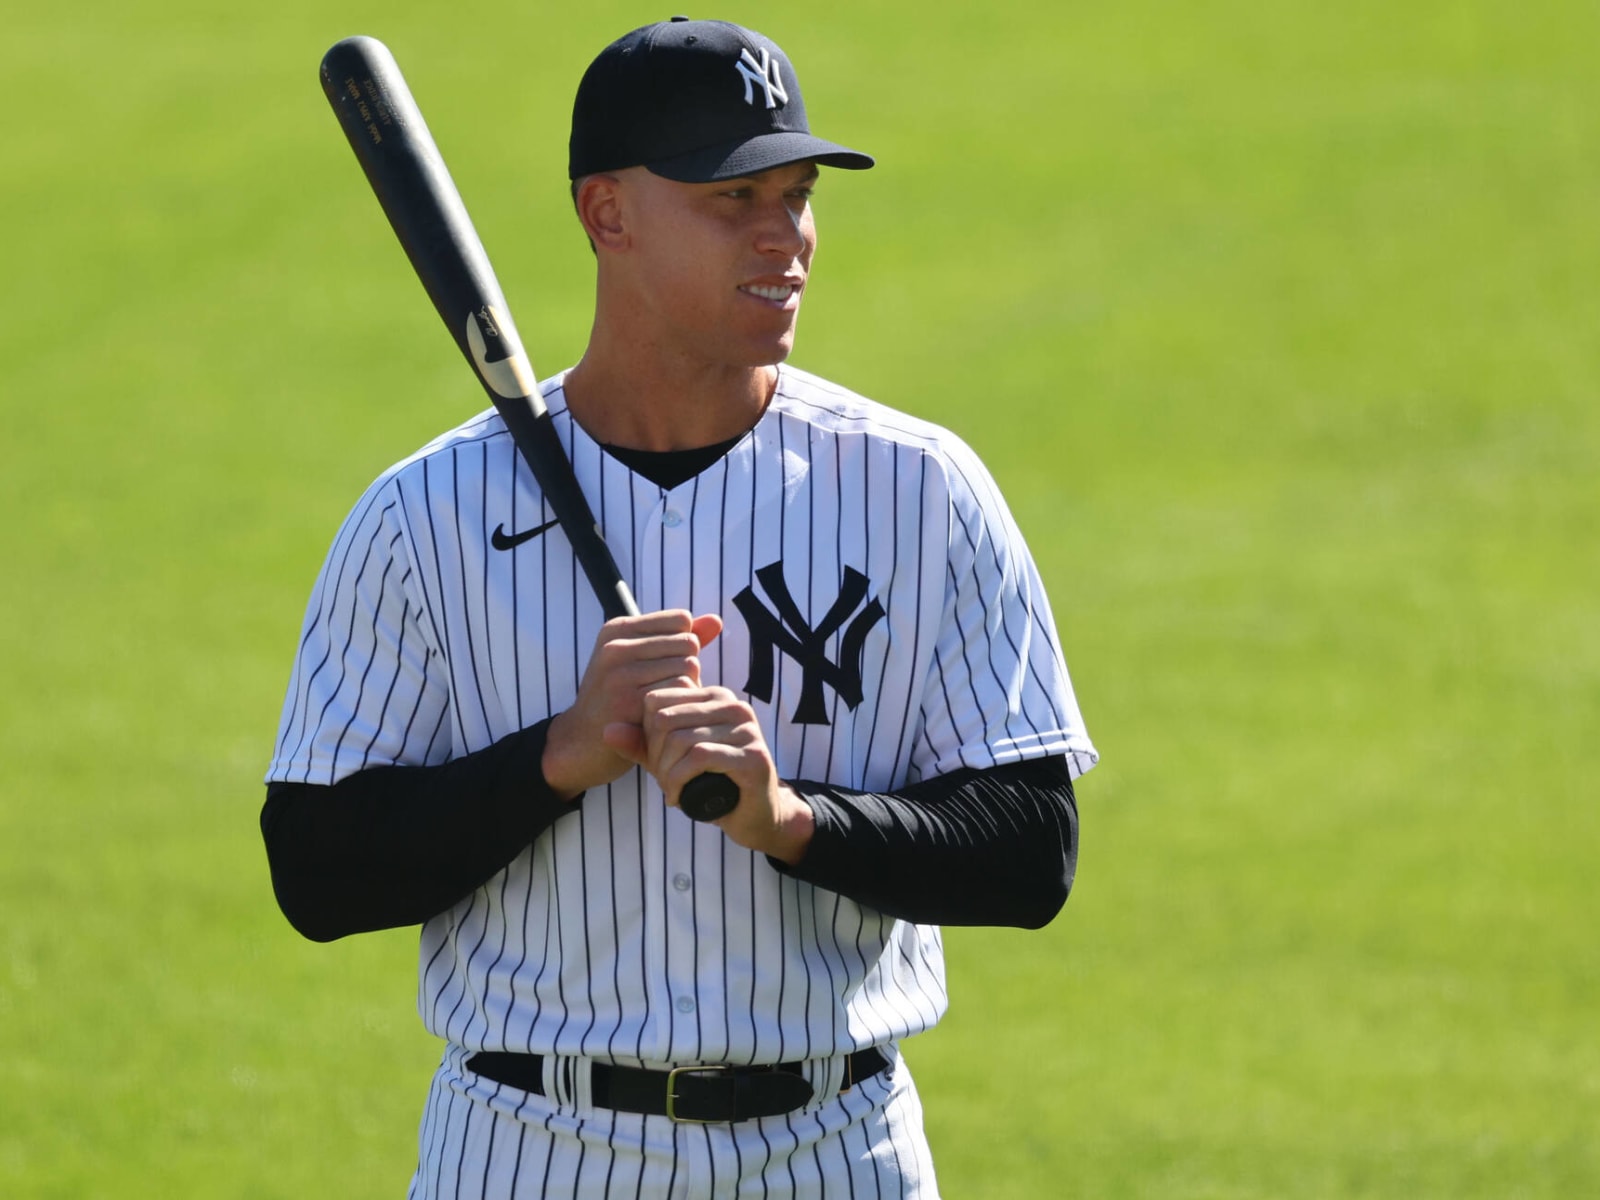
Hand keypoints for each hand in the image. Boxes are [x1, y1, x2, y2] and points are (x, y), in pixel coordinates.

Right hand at [541, 610, 722, 798]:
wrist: (580, 744)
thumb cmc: (617, 700)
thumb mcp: (640, 660)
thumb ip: (678, 639)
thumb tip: (716, 620)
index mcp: (617, 630)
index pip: (681, 620)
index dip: (684, 645)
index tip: (665, 666)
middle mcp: (616, 647)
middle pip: (688, 643)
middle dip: (687, 667)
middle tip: (666, 690)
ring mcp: (621, 674)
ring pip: (688, 667)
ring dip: (687, 689)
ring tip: (665, 703)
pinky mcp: (630, 702)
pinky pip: (681, 692)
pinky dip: (682, 707)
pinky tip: (665, 717)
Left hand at [610, 684, 813, 864]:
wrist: (755, 816)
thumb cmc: (712, 783)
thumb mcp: (670, 760)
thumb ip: (640, 744)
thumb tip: (607, 730)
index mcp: (714, 696)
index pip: (657, 701)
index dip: (646, 735)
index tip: (655, 763)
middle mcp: (733, 706)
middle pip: (666, 719)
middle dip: (655, 756)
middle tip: (663, 781)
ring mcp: (746, 729)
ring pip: (681, 739)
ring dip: (667, 774)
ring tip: (671, 790)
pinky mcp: (752, 755)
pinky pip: (700, 757)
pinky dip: (680, 781)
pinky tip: (679, 798)